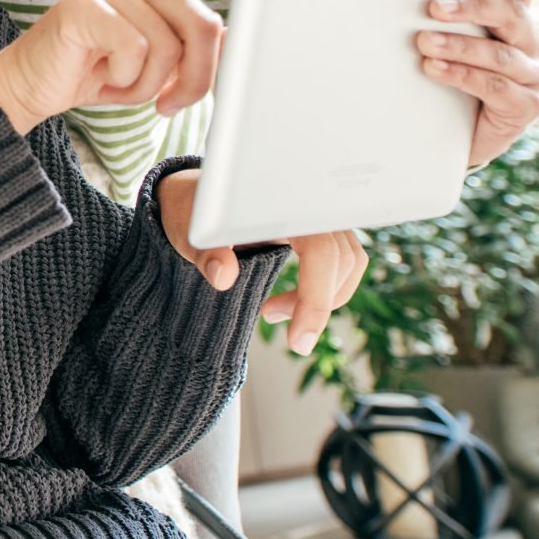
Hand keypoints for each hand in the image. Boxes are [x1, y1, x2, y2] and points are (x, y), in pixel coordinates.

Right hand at [0, 0, 245, 133]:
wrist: (34, 86)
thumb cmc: (99, 74)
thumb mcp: (158, 67)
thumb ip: (192, 50)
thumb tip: (235, 43)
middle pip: (202, 26)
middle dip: (196, 79)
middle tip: (171, 105)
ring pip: (168, 47)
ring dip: (148, 85)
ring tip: (119, 81)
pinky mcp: (85, 3)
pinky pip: (134, 50)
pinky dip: (123, 78)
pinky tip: (100, 73)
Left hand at [154, 168, 368, 352]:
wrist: (192, 196)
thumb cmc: (192, 212)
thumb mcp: (191, 231)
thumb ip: (206, 253)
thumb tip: (223, 278)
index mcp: (283, 202)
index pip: (321, 250)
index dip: (315, 298)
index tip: (298, 342)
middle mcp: (310, 204)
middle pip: (341, 261)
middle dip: (314, 303)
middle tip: (269, 318)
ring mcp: (319, 215)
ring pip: (347, 263)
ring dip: (320, 297)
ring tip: (273, 312)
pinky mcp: (319, 228)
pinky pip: (344, 261)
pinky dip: (325, 288)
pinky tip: (290, 301)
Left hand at [418, 0, 538, 166]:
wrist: (447, 131)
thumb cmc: (441, 72)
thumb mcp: (441, 33)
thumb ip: (440, 10)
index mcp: (513, 11)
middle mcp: (529, 39)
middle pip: (512, 13)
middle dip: (472, 8)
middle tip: (435, 8)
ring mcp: (533, 74)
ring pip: (500, 53)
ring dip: (460, 45)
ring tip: (425, 42)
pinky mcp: (527, 105)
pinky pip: (496, 86)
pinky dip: (463, 75)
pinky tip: (434, 68)